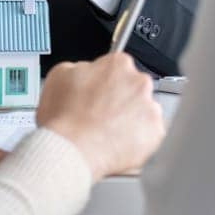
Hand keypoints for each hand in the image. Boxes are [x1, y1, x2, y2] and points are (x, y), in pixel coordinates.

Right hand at [35, 52, 164, 180]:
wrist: (72, 150)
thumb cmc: (64, 118)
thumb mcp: (59, 76)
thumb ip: (80, 68)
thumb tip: (86, 73)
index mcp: (118, 64)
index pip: (117, 67)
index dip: (104, 82)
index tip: (99, 93)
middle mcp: (139, 82)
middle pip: (133, 88)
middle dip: (120, 100)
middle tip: (101, 115)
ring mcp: (150, 108)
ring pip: (143, 112)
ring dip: (130, 120)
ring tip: (107, 134)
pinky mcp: (156, 133)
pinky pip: (149, 135)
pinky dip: (137, 140)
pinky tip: (117, 144)